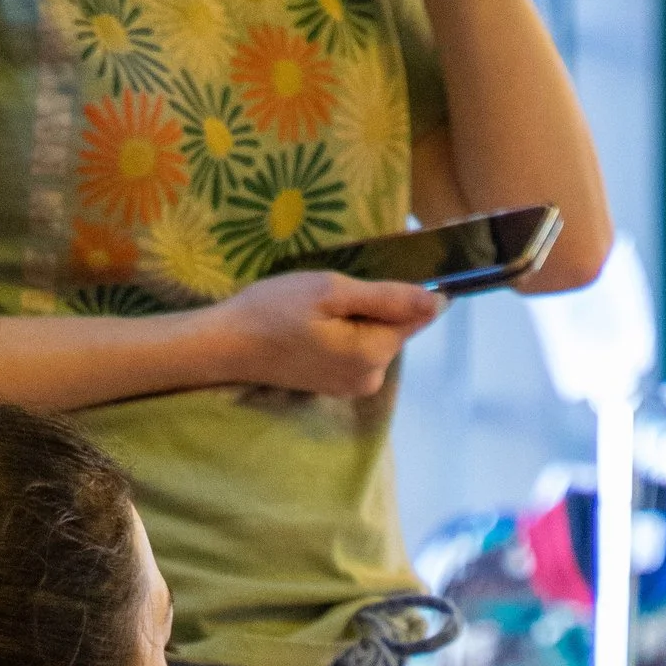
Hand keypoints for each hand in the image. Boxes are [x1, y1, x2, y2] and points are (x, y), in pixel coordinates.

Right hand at [192, 266, 438, 400]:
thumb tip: (438, 302)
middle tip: (331, 292)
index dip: (403, 291)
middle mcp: (372, 378)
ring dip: (359, 318)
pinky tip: (317, 324)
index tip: (367, 278)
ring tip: (320, 308)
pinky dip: (347, 332)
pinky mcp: (337, 385)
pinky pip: (358, 350)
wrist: (227, 345)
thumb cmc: (274, 310)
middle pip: (395, 329)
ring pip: (376, 338)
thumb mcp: (331, 292)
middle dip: (374, 305)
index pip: (416, 317)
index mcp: (374, 354)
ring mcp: (354, 387)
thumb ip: (388, 298)